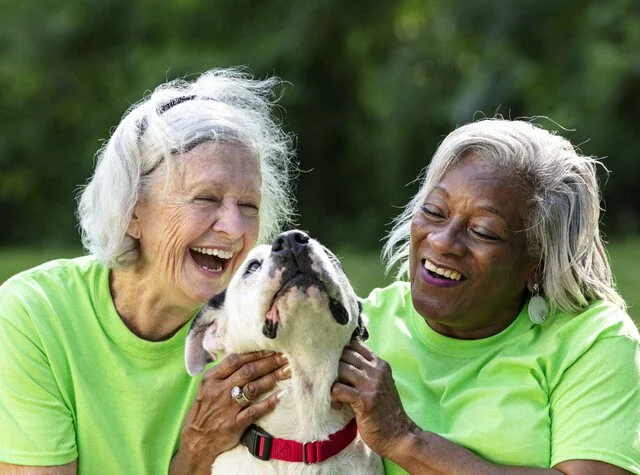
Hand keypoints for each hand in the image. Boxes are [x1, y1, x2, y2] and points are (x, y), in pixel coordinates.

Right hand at [172, 351, 289, 473]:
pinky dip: (269, 402)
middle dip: (269, 362)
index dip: (255, 353)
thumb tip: (245, 357)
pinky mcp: (235, 424)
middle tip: (285, 356)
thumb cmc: (204, 411)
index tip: (271, 348)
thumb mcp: (207, 388)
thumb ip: (223, 373)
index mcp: (212, 379)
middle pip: (249, 372)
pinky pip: (255, 411)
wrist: (196, 441)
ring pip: (254, 388)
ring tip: (288, 370)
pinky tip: (282, 395)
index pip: (236, 360)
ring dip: (273, 377)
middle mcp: (220, 391)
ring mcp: (228, 408)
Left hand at [331, 340, 414, 458]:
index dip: (341, 351)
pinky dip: (334, 397)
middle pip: (344, 355)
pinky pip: (338, 389)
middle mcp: (376, 370)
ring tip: (335, 395)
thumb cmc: (385, 411)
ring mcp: (370, 384)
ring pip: (340, 369)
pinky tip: (338, 405)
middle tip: (331, 380)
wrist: (398, 435)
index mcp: (380, 364)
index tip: (335, 363)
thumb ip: (367, 370)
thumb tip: (343, 360)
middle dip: (333, 366)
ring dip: (332, 382)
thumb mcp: (380, 384)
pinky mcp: (363, 400)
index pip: (355, 345)